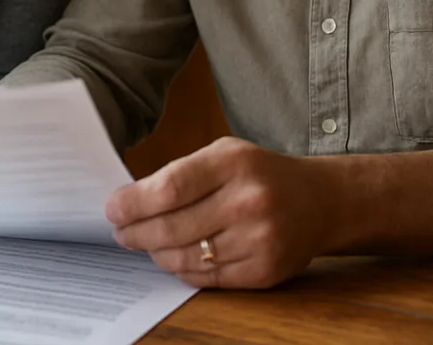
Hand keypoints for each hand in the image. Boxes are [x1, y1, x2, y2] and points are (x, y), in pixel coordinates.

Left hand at [106, 136, 329, 287]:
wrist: (321, 201)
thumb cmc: (261, 174)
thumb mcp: (226, 154)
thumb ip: (182, 174)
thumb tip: (130, 201)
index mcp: (234, 163)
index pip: (170, 189)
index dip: (133, 204)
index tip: (112, 209)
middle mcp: (249, 201)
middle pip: (172, 228)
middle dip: (136, 233)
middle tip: (121, 232)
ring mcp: (259, 240)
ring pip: (186, 258)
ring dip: (157, 253)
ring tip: (147, 244)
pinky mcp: (265, 271)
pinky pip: (207, 278)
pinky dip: (183, 270)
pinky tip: (176, 257)